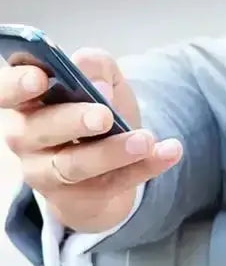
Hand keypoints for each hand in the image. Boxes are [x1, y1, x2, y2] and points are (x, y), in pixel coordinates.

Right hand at [0, 47, 181, 232]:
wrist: (106, 162)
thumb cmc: (94, 108)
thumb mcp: (100, 79)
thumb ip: (96, 67)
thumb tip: (97, 82)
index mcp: (25, 101)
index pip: (5, 91)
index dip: (15, 85)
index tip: (38, 78)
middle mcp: (25, 137)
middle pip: (39, 130)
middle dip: (72, 121)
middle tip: (104, 116)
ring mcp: (46, 173)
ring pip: (74, 165)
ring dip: (112, 152)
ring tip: (145, 139)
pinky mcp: (77, 198)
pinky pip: (112, 184)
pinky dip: (144, 167)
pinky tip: (169, 151)